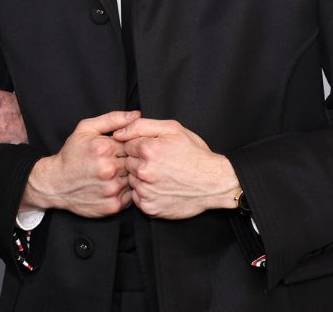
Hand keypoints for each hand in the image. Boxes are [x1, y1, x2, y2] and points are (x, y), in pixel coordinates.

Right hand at [21, 110, 139, 217]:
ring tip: (111, 174)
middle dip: (127, 161)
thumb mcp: (86, 129)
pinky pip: (131, 197)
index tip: (117, 150)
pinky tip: (111, 186)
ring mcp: (111, 189)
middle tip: (114, 162)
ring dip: (127, 177)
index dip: (127, 146)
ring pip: (135, 179)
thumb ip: (113, 119)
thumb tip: (136, 114)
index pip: (133, 144)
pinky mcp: (113, 206)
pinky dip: (125, 192)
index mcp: (105, 148)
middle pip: (135, 162)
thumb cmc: (72, 154)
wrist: (55, 183)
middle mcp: (110, 170)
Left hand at [113, 118, 239, 219]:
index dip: (140, 146)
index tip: (154, 151)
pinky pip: (137, 197)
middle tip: (160, 164)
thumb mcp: (172, 129)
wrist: (214, 183)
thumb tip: (117, 133)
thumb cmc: (194, 154)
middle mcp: (144, 171)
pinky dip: (146, 193)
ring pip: (131, 180)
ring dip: (141, 178)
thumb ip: (140, 125)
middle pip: (127, 163)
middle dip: (139, 162)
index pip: (126, 145)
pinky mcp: (149, 207)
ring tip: (162, 176)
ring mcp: (146, 191)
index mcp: (147, 149)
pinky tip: (161, 188)